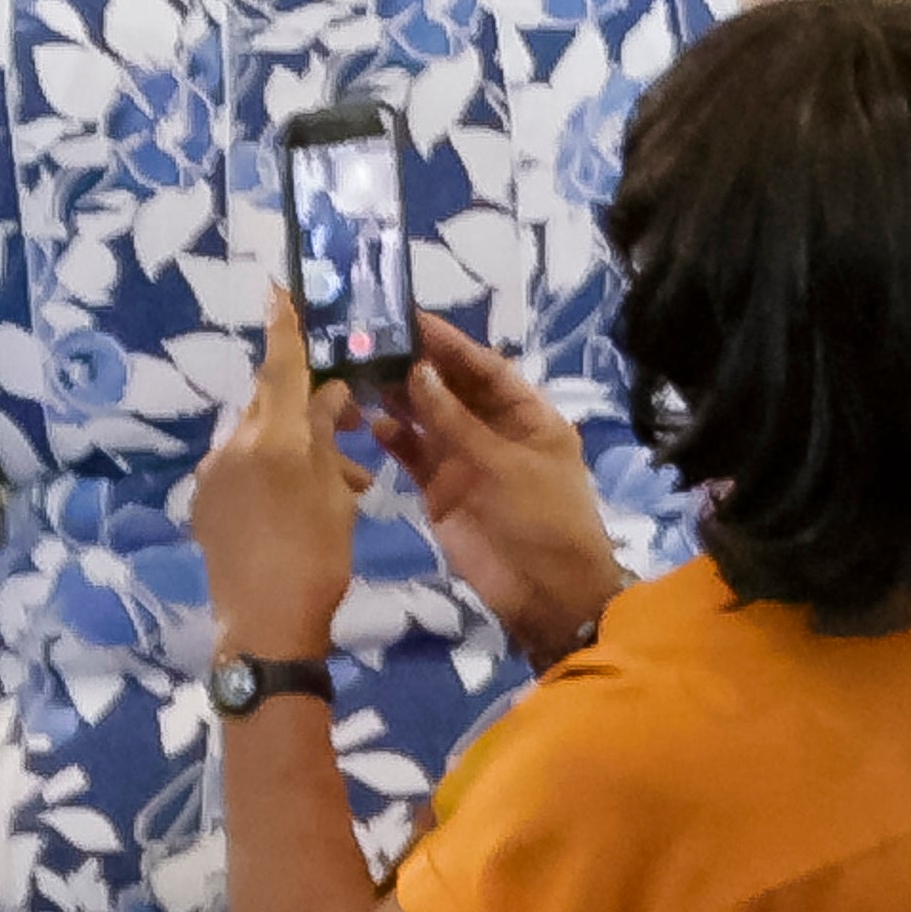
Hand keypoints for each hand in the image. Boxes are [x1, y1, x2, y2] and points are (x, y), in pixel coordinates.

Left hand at [190, 289, 368, 666]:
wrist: (265, 634)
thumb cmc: (315, 564)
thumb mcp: (335, 496)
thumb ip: (326, 436)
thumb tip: (325, 395)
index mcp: (274, 438)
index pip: (282, 365)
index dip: (286, 327)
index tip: (280, 289)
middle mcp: (235, 445)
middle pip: (270, 400)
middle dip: (306, 399)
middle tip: (344, 412)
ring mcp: (213, 476)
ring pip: (260, 438)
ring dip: (295, 446)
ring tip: (339, 478)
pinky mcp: (204, 505)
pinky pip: (241, 470)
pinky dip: (272, 473)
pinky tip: (297, 500)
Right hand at [380, 319, 622, 670]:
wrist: (545, 593)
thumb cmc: (543, 518)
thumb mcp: (505, 462)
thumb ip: (456, 420)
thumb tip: (418, 372)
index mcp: (525, 413)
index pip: (483, 366)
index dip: (450, 343)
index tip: (413, 319)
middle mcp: (494, 430)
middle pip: (452, 389)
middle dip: (419, 366)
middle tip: (376, 341)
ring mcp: (466, 462)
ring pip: (429, 421)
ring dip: (401, 398)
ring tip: (365, 374)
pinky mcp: (442, 494)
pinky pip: (416, 459)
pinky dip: (397, 442)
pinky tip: (375, 423)